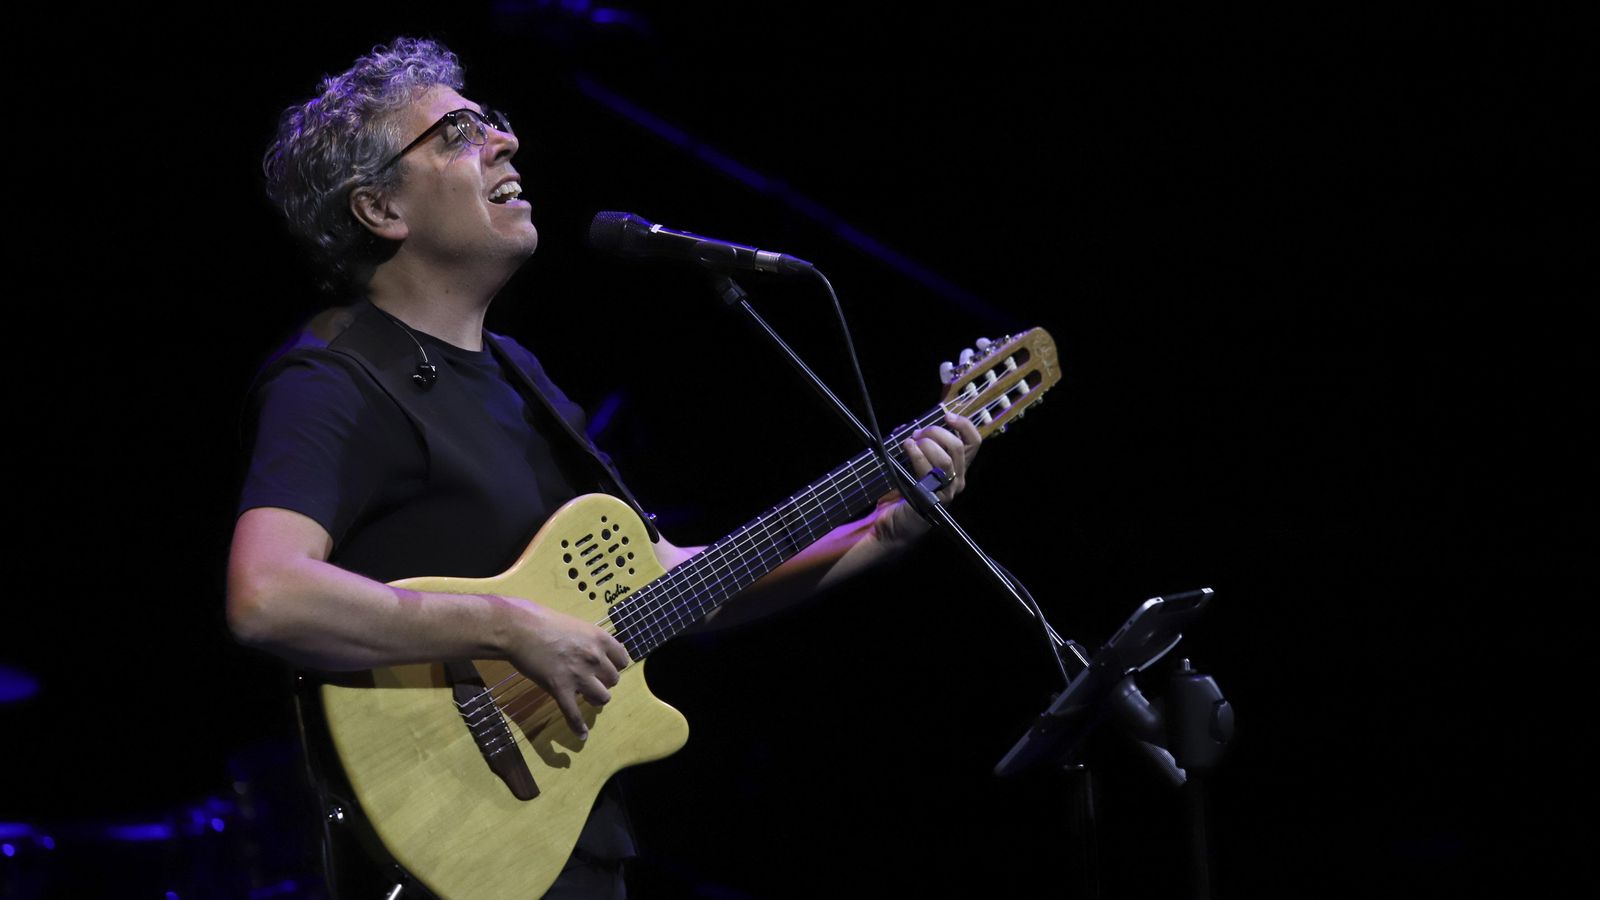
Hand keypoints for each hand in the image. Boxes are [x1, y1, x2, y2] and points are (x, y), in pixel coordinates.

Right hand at [504, 600, 631, 739]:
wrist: (519, 628)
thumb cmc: (543, 621)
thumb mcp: (575, 625)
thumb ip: (588, 640)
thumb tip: (594, 650)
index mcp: (600, 639)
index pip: (623, 660)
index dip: (615, 665)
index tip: (606, 668)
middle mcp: (595, 658)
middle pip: (613, 680)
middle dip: (603, 681)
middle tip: (591, 680)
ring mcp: (578, 675)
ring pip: (602, 697)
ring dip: (595, 698)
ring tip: (586, 697)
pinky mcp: (560, 689)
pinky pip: (574, 713)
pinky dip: (578, 726)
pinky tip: (581, 734)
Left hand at [874, 413, 981, 543]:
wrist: (892, 526)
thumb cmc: (903, 494)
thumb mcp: (916, 465)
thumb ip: (921, 447)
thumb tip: (914, 427)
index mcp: (958, 469)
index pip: (973, 443)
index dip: (964, 425)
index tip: (947, 415)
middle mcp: (958, 481)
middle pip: (957, 447)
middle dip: (936, 432)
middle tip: (918, 433)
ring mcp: (947, 492)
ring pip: (945, 459)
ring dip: (926, 444)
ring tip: (910, 442)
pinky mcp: (934, 500)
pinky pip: (929, 472)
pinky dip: (917, 455)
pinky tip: (907, 448)